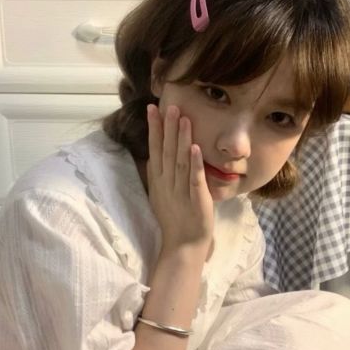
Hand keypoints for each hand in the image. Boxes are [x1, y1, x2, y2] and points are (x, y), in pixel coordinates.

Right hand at [146, 104, 213, 256]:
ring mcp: (181, 190)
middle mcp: (167, 182)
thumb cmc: (174, 218)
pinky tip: (194, 148)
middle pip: (167, 151)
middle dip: (167, 127)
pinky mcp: (196, 199)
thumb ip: (159, 174)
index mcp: (159, 180)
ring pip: (180, 160)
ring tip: (183, 119)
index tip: (153, 108)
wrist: (183, 244)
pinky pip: (194, 179)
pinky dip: (194, 164)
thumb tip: (155, 155)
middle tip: (170, 105)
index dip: (154, 129)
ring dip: (181, 139)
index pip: (155, 149)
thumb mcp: (160, 193)